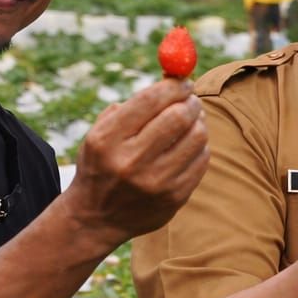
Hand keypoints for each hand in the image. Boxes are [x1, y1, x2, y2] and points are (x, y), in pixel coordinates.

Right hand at [63, 79, 209, 244]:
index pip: (150, 101)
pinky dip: (200, 146)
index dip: (173, 86)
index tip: (183, 81)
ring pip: (196, 137)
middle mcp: (130, 162)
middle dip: (189, 102)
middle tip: (190, 100)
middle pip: (178, 117)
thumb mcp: (100, 133)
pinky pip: (201, 160)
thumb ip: (132, 106)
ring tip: (191, 122)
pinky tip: (189, 145)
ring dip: (199, 123)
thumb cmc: (102, 164)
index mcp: (107, 140)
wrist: (95, 219)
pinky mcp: (174, 198)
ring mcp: (155, 183)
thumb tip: (174, 78)